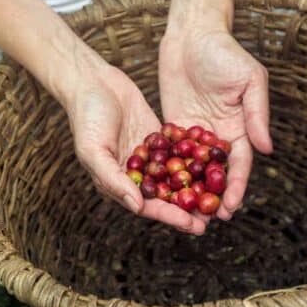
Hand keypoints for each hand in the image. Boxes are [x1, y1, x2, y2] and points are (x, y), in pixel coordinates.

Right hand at [62, 64, 208, 232]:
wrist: (91, 81)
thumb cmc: (86, 117)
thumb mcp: (93, 150)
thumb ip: (113, 179)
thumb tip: (137, 206)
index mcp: (117, 182)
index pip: (148, 205)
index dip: (171, 216)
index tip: (194, 225)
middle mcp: (134, 173)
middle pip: (166, 195)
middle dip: (189, 207)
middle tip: (214, 218)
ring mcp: (147, 155)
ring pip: (175, 175)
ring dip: (195, 186)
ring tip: (219, 196)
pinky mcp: (157, 137)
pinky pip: (178, 151)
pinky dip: (195, 158)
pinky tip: (215, 163)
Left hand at [158, 26, 272, 223]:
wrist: (192, 34)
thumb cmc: (226, 53)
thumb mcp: (249, 80)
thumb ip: (256, 114)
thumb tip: (267, 149)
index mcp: (241, 127)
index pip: (240, 164)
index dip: (237, 187)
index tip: (231, 208)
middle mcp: (218, 135)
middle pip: (216, 173)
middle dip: (211, 197)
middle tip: (205, 222)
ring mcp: (195, 133)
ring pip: (192, 169)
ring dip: (189, 191)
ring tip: (180, 214)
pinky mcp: (173, 126)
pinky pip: (171, 153)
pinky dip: (168, 171)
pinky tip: (159, 190)